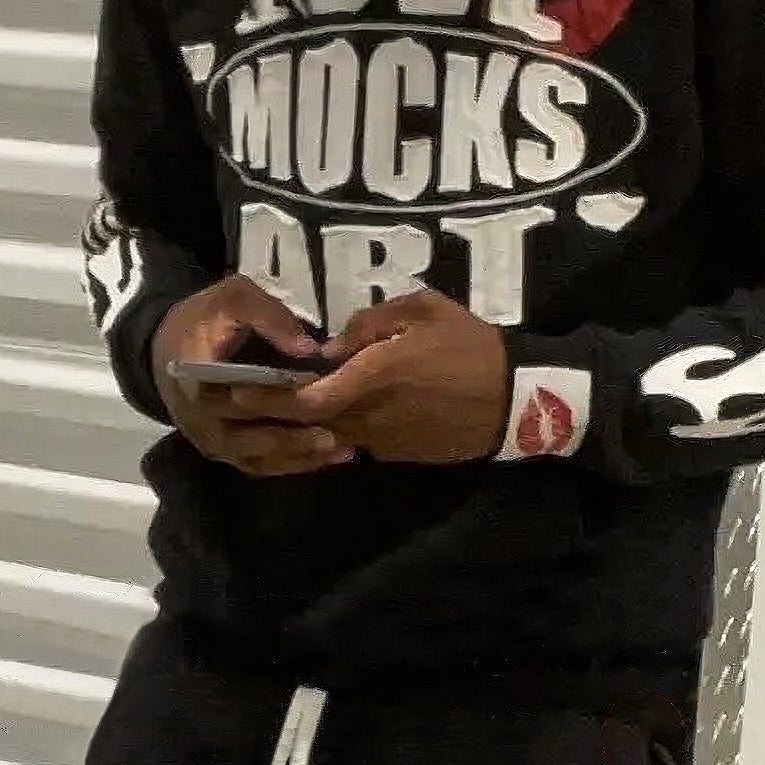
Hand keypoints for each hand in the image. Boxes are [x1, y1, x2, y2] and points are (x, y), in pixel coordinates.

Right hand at [152, 278, 348, 477]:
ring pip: (256, 457)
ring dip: (298, 457)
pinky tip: (324, 457)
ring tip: (340, 450)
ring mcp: (210, 439)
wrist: (169, 346)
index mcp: (194, 376)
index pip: (233, 394)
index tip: (310, 397)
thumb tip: (310, 350)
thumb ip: (270, 317)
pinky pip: (256, 465)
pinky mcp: (221, 451)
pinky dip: (290, 464)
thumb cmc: (206, 318)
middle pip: (248, 436)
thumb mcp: (235, 298)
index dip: (271, 400)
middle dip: (292, 438)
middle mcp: (199, 417)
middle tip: (335, 435)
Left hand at [283, 292, 511, 466]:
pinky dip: (349, 428)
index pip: (308, 399)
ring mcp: (384, 441)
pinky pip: (361, 441)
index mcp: (374, 376)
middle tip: (263, 394)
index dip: (275, 397)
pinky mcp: (399, 455)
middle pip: (312, 422)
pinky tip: (355, 410)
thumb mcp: (424, 309)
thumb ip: (369, 322)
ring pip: (334, 433)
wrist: (513, 398)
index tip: (251, 387)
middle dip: (285, 410)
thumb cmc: (469, 345)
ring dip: (318, 420)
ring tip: (306, 400)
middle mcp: (371, 416)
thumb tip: (329, 348)